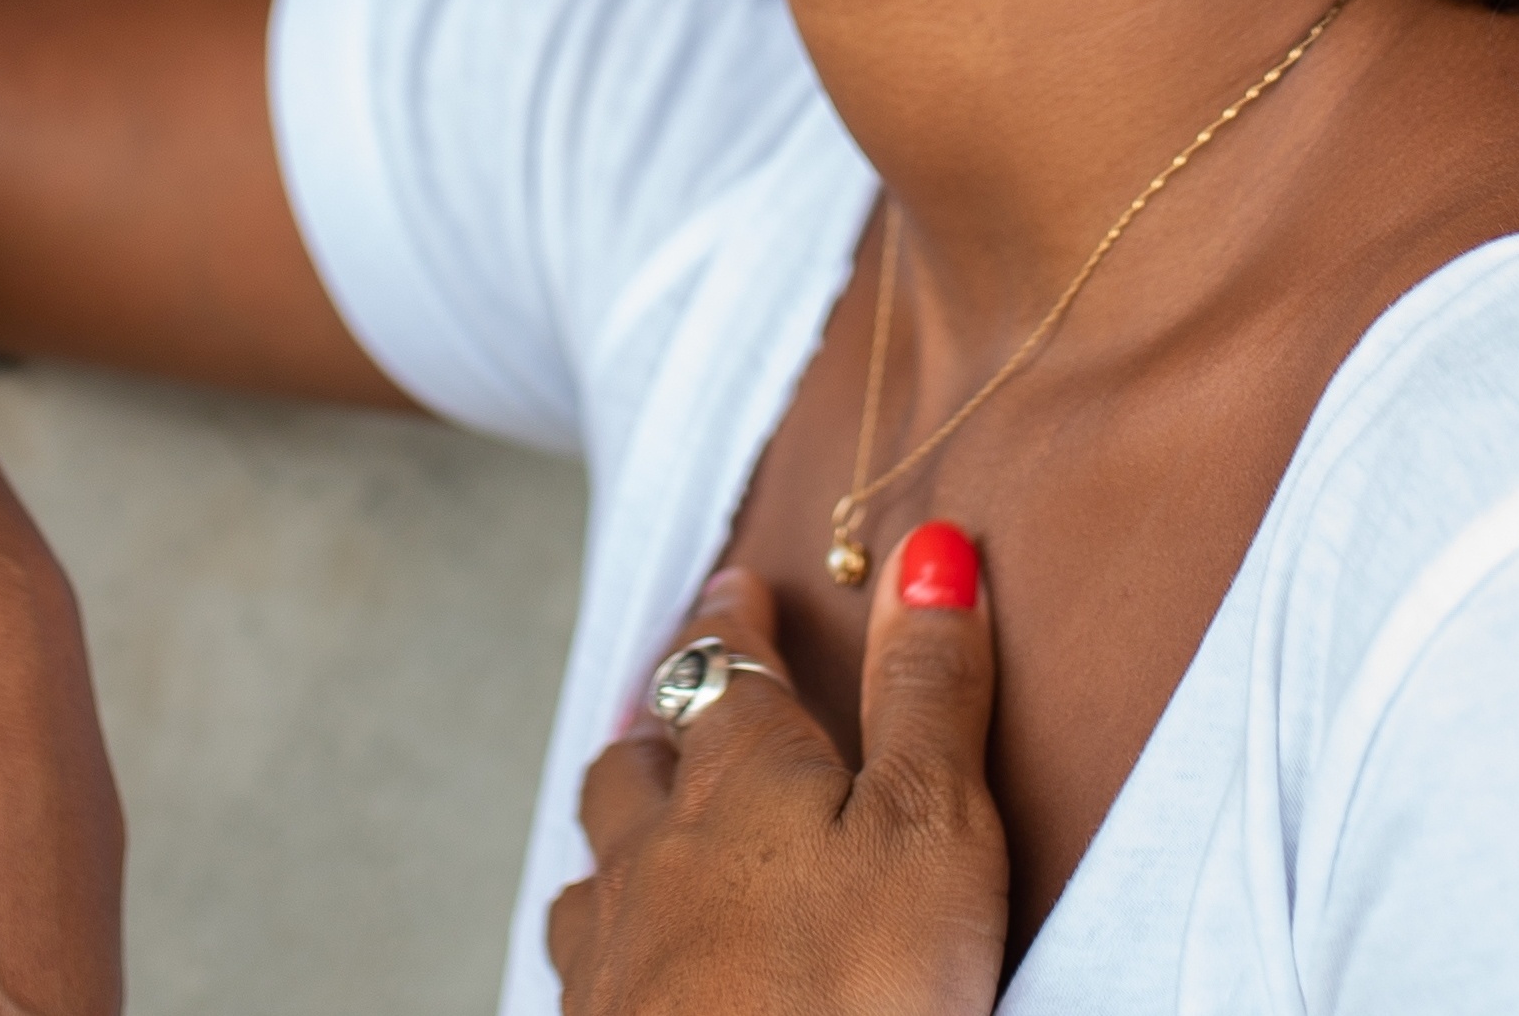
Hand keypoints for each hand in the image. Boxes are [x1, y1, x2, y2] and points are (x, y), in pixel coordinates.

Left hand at [548, 526, 1008, 1015]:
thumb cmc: (860, 993)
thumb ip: (929, 689)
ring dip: (616, 833)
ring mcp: (614, 957)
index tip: (733, 591)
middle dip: (659, 719)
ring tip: (633, 825)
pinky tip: (622, 969)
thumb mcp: (934, 823)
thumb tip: (929, 548)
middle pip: (634, 763)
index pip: (728, 671)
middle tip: (674, 696)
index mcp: (743, 777)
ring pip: (594, 869)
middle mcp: (656, 855)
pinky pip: (584, 970)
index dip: (734, 624)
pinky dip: (604, 943)